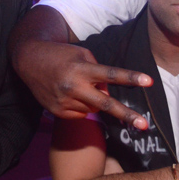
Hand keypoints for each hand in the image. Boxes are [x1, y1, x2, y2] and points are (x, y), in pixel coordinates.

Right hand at [15, 40, 150, 129]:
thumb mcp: (82, 54)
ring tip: (80, 87)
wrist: (29, 61)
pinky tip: (71, 95)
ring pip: (93, 109)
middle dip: (126, 115)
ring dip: (94, 101)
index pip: (111, 74)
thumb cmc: (61, 55)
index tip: (148, 81)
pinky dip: (82, 106)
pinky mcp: (58, 112)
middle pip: (105, 103)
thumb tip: (109, 93)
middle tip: (144, 125)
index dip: (131, 78)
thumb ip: (98, 72)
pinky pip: (81, 114)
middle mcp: (74, 86)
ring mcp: (65, 101)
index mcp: (82, 68)